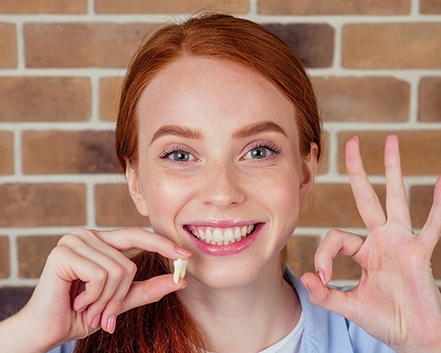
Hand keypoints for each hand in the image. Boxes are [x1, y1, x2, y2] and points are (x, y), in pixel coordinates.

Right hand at [15, 227, 189, 350]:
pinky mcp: (63, 253)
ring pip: (117, 270)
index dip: (162, 244)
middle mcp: (87, 235)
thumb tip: (180, 280)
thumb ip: (148, 288)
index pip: (137, 235)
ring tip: (88, 307)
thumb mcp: (121, 300)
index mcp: (101, 241)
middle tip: (104, 313)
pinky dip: (94, 297)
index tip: (185, 256)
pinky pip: (100, 275)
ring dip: (106, 300)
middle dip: (120, 295)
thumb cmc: (82, 313)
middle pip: (129, 263)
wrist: (47, 330)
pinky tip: (77, 301)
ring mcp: (74, 241)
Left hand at [301, 135, 440, 351]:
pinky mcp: (419, 253)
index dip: (323, 255)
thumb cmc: (385, 320)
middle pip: (367, 197)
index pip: (335, 236)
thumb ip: (325, 294)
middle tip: (351, 141)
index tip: (321, 277)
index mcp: (363, 250)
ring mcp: (401, 242)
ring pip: (395, 199)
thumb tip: (304, 278)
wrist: (414, 339)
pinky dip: (436, 205)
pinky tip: (440, 181)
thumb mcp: (348, 305)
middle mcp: (381, 240)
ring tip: (391, 140)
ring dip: (393, 170)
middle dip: (359, 171)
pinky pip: (431, 225)